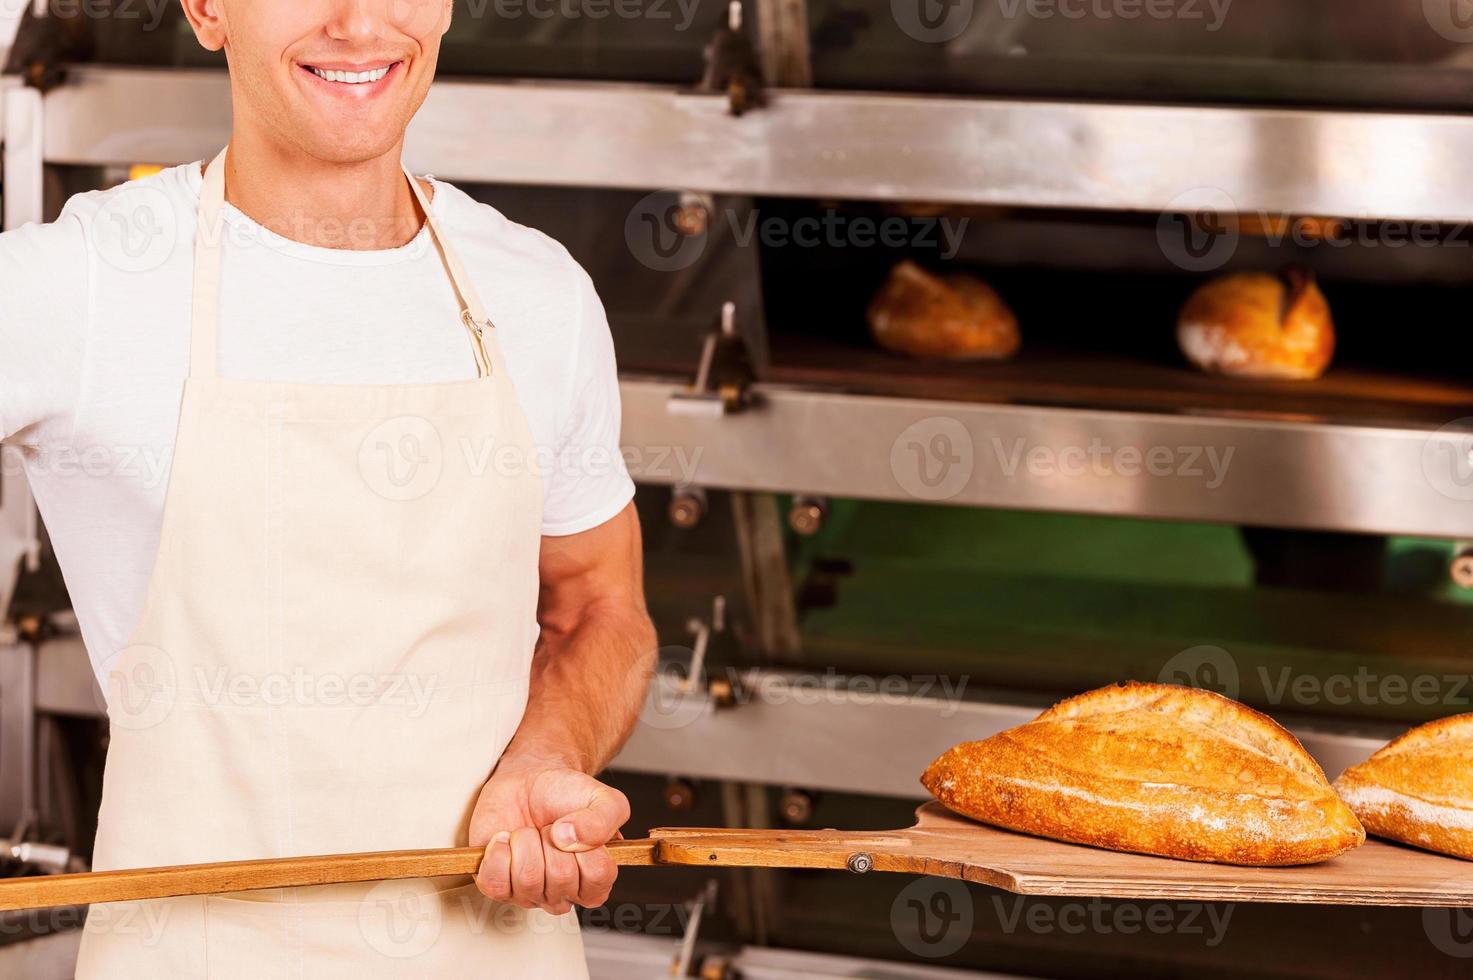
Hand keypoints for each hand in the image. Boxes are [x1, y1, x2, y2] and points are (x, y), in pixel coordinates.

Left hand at [468, 765, 629, 913]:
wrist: (526, 782)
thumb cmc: (565, 795)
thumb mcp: (604, 799)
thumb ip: (604, 819)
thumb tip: (570, 837)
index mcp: (594, 879)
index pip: (597, 876)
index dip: (585, 845)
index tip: (576, 826)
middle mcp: (562, 893)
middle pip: (561, 878)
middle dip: (552, 839)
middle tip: (550, 827)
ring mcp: (529, 893)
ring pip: (528, 880)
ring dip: (526, 841)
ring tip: (529, 832)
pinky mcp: (498, 886)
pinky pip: (495, 883)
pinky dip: (498, 852)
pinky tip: (506, 838)